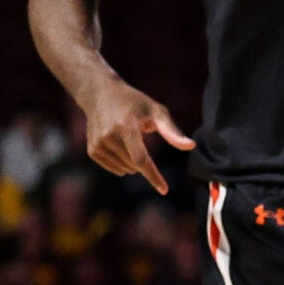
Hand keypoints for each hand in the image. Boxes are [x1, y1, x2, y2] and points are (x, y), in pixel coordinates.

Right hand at [80, 80, 192, 195]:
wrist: (100, 95)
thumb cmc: (135, 103)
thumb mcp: (156, 111)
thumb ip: (172, 131)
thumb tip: (191, 146)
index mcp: (126, 127)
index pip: (141, 159)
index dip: (153, 176)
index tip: (164, 190)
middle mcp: (108, 137)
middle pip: (135, 165)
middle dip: (146, 162)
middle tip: (142, 139)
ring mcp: (98, 145)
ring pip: (125, 169)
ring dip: (135, 163)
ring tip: (130, 139)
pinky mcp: (92, 151)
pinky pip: (114, 169)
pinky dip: (124, 164)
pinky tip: (122, 147)